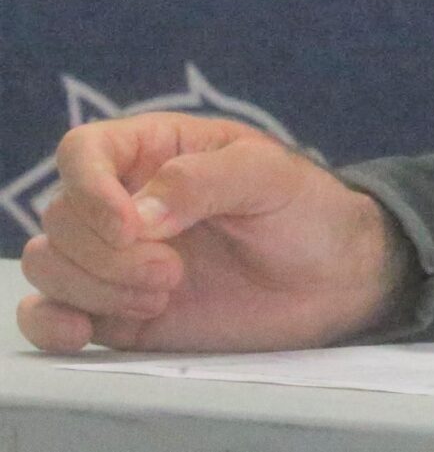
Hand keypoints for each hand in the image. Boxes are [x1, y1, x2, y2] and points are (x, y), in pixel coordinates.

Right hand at [17, 113, 406, 353]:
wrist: (334, 278)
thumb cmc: (307, 210)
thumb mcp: (271, 176)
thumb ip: (203, 182)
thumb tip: (136, 216)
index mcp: (157, 151)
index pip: (82, 151)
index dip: (89, 189)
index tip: (131, 228)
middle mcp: (123, 201)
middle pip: (61, 217)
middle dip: (109, 254)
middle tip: (174, 272)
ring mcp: (115, 258)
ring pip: (49, 264)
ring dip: (96, 287)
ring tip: (166, 294)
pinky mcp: (115, 309)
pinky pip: (47, 313)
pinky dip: (49, 323)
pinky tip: (83, 332)